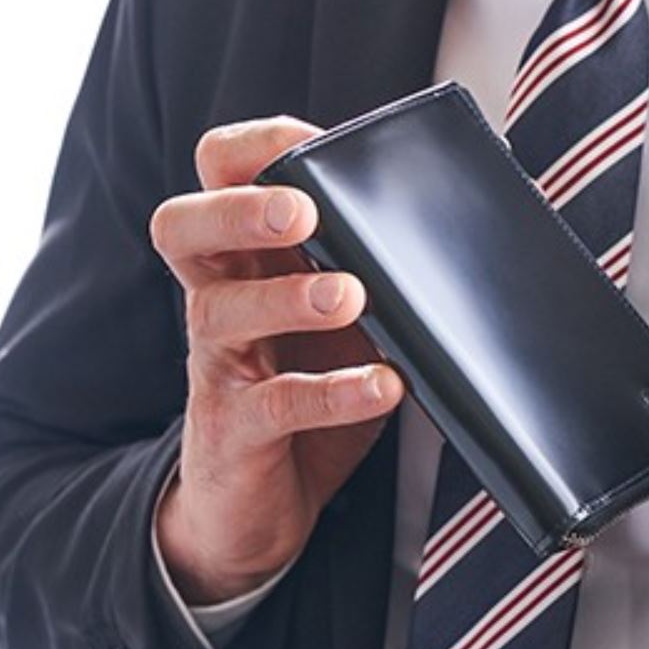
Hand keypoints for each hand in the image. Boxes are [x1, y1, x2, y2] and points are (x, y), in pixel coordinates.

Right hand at [151, 117, 404, 603]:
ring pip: (219, 311)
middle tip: (302, 213)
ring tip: (351, 296)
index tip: (310, 142)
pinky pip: (274, 405)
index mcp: (244, 257)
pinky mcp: (234, 431)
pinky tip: (382, 384)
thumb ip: (374, 271)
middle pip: (183, 227)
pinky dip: (332, 393)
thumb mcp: (343, 321)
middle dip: (239, 209)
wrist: (261, 506)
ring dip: (289, 298)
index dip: (253, 149)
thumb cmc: (308, 391)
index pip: (217, 177)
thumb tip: (465, 219)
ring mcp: (217, 366)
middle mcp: (216, 298)